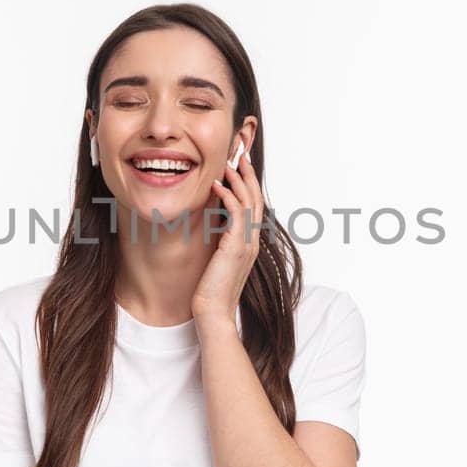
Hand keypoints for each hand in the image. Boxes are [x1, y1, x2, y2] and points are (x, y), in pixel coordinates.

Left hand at [192, 148, 262, 332]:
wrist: (213, 313)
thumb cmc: (210, 290)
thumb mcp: (216, 258)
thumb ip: (219, 240)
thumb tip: (212, 222)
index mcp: (248, 243)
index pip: (253, 206)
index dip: (248, 184)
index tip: (239, 165)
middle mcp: (252, 241)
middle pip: (256, 198)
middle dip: (248, 174)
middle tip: (240, 153)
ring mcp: (247, 244)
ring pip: (249, 202)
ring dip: (240, 180)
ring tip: (231, 162)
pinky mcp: (236, 248)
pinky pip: (236, 214)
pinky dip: (228, 196)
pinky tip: (217, 185)